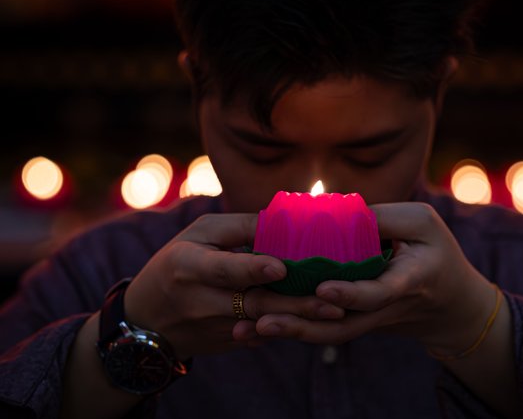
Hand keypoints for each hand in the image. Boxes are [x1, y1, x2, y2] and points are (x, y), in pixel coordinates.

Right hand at [123, 213, 344, 359]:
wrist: (147, 319)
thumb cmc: (178, 263)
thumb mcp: (198, 235)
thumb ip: (239, 227)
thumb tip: (284, 219)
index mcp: (187, 266)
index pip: (224, 268)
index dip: (252, 268)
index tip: (281, 266)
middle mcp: (200, 301)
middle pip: (254, 303)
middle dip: (295, 303)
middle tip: (333, 301)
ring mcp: (213, 328)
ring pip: (263, 323)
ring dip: (298, 318)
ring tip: (334, 312)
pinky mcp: (225, 344)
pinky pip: (261, 334)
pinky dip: (286, 326)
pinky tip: (315, 322)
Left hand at [251, 202, 496, 354]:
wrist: (449, 304)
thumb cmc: (436, 252)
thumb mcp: (422, 223)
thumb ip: (381, 216)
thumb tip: (331, 211)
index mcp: (407, 281)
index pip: (377, 293)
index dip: (351, 293)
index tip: (323, 289)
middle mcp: (383, 308)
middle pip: (340, 325)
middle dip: (300, 324)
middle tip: (262, 320)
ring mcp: (367, 320)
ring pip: (327, 333)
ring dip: (289, 332)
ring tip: (250, 329)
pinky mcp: (356, 321)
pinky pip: (324, 327)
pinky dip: (293, 327)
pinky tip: (258, 325)